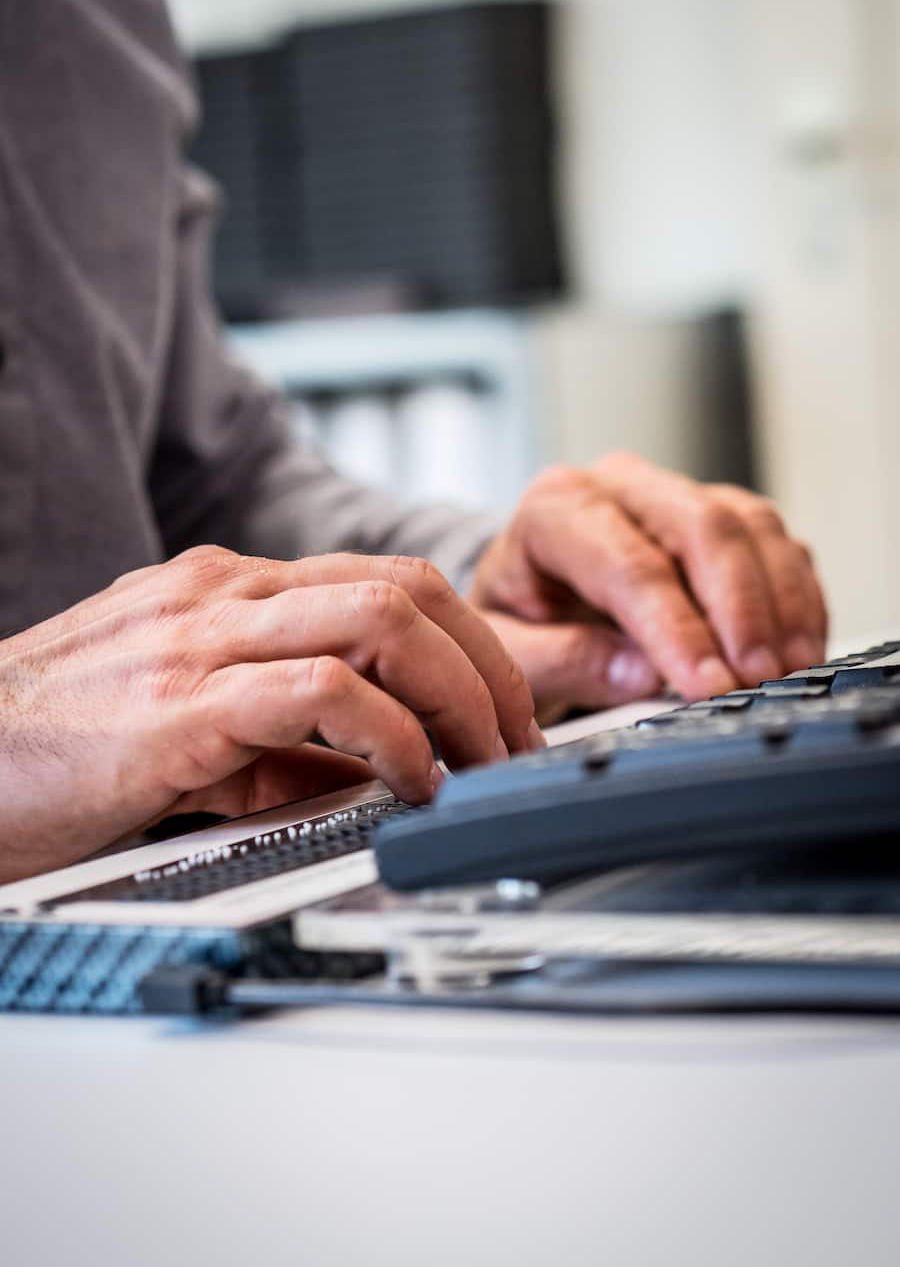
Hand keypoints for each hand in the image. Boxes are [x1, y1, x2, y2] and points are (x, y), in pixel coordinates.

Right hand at [0, 547, 536, 880]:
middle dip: (489, 664)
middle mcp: (226, 594)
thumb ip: (284, 732)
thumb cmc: (58, 741)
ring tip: (486, 762)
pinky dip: (393, 736)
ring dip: (461, 696)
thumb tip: (378, 768)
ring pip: (381, 620)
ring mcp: (205, 638)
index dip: (467, 641)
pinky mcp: (184, 705)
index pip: (388, 580)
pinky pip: (324, 693)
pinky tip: (412, 781)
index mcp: (230, 589)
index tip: (502, 708)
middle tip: (518, 738)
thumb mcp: (189, 719)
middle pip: (407, 586)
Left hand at [470, 452, 827, 716]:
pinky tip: (799, 647)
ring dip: (779, 602)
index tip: (708, 685)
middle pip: (701, 527)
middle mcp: (619, 486)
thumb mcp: (511, 650)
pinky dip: (796, 596)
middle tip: (757, 677)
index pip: (629, 565)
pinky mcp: (719, 516)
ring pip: (749, 525)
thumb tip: (638, 673)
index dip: (676, 629)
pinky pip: (774, 541)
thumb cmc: (515, 618)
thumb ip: (564, 660)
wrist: (527, 594)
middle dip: (739, 609)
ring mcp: (674, 495)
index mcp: (556, 509)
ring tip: (787, 670)